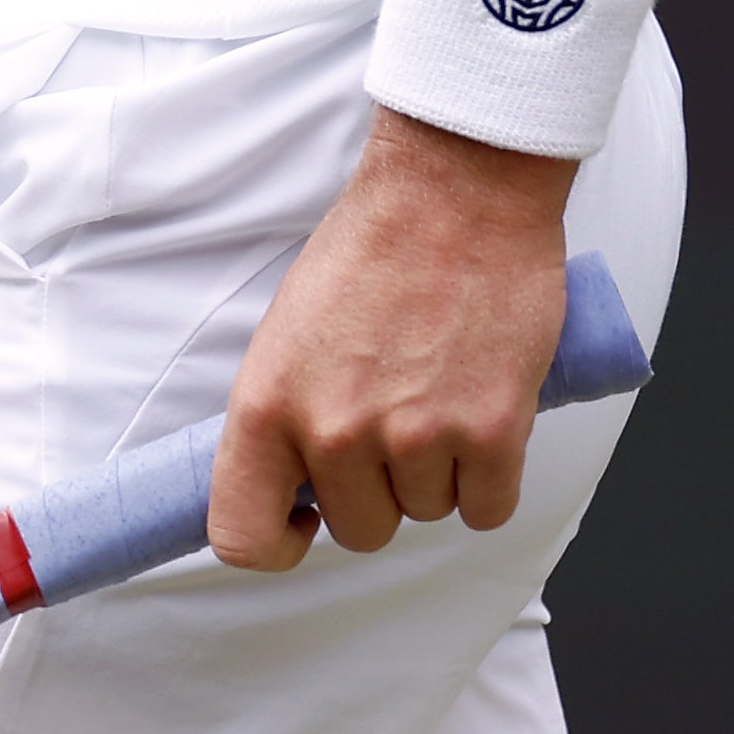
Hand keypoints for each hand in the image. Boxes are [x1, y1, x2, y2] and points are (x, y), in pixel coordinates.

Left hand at [211, 107, 579, 567]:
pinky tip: (483, 413)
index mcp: (267, 405)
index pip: (242, 535)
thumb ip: (287, 413)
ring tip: (439, 389)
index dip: (277, 544)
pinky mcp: (490, 433)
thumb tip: (293, 480)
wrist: (455, 190)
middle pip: (358, 529)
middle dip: (379, 488)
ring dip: (438, 472)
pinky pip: (487, 506)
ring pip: (426, 513)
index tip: (302, 523)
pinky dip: (491, 475)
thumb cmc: (373, 247)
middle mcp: (334, 431)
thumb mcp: (289, 331)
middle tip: (395, 417)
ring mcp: (414, 436)